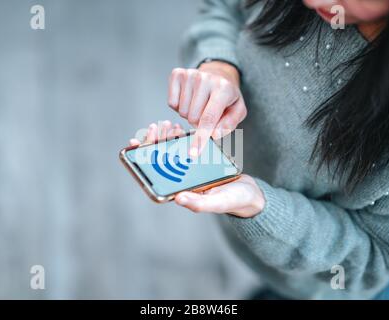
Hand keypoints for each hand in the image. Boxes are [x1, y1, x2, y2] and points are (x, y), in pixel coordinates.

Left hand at [128, 121, 264, 217]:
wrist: (251, 194)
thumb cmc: (234, 201)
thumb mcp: (217, 203)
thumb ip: (198, 203)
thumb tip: (178, 199)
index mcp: (180, 191)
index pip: (155, 174)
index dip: (143, 159)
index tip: (137, 142)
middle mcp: (181, 180)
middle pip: (160, 160)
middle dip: (155, 142)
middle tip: (157, 126)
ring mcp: (189, 170)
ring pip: (172, 152)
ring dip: (167, 137)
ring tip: (167, 124)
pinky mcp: (199, 162)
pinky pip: (185, 148)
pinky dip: (180, 138)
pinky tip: (178, 128)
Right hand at [168, 61, 246, 157]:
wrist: (218, 75)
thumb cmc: (227, 97)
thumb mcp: (237, 111)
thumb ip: (228, 124)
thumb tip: (214, 135)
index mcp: (224, 89)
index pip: (209, 118)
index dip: (201, 138)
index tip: (193, 153)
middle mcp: (206, 78)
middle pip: (192, 118)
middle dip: (198, 122)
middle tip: (207, 112)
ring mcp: (190, 74)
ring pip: (181, 112)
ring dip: (189, 114)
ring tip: (199, 104)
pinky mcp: (177, 73)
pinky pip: (172, 103)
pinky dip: (179, 106)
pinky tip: (189, 99)